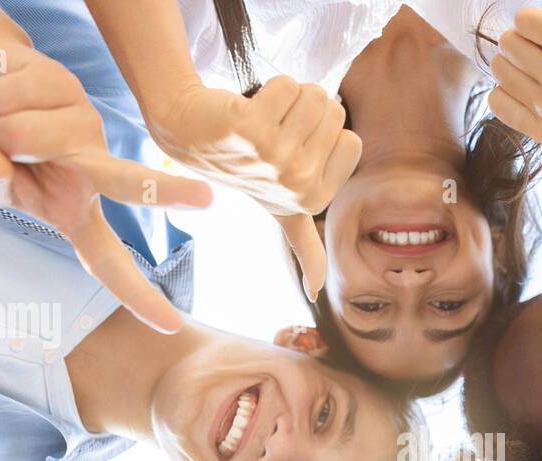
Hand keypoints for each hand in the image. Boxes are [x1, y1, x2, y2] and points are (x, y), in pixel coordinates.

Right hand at [0, 38, 214, 331]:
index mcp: (75, 212)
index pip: (108, 262)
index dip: (136, 294)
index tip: (171, 324)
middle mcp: (91, 171)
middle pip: (127, 183)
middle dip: (163, 189)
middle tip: (208, 199)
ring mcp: (84, 127)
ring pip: (23, 132)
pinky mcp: (69, 88)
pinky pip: (12, 96)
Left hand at [148, 79, 361, 300]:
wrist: (191, 134)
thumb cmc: (243, 166)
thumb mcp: (279, 212)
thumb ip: (304, 246)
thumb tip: (315, 293)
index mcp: (313, 201)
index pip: (351, 140)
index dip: (325, 134)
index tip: (295, 148)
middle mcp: (296, 184)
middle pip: (334, 115)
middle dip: (308, 112)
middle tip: (275, 130)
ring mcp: (273, 158)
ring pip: (314, 96)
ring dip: (289, 97)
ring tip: (263, 119)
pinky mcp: (252, 129)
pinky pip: (286, 86)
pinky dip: (270, 88)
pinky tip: (248, 109)